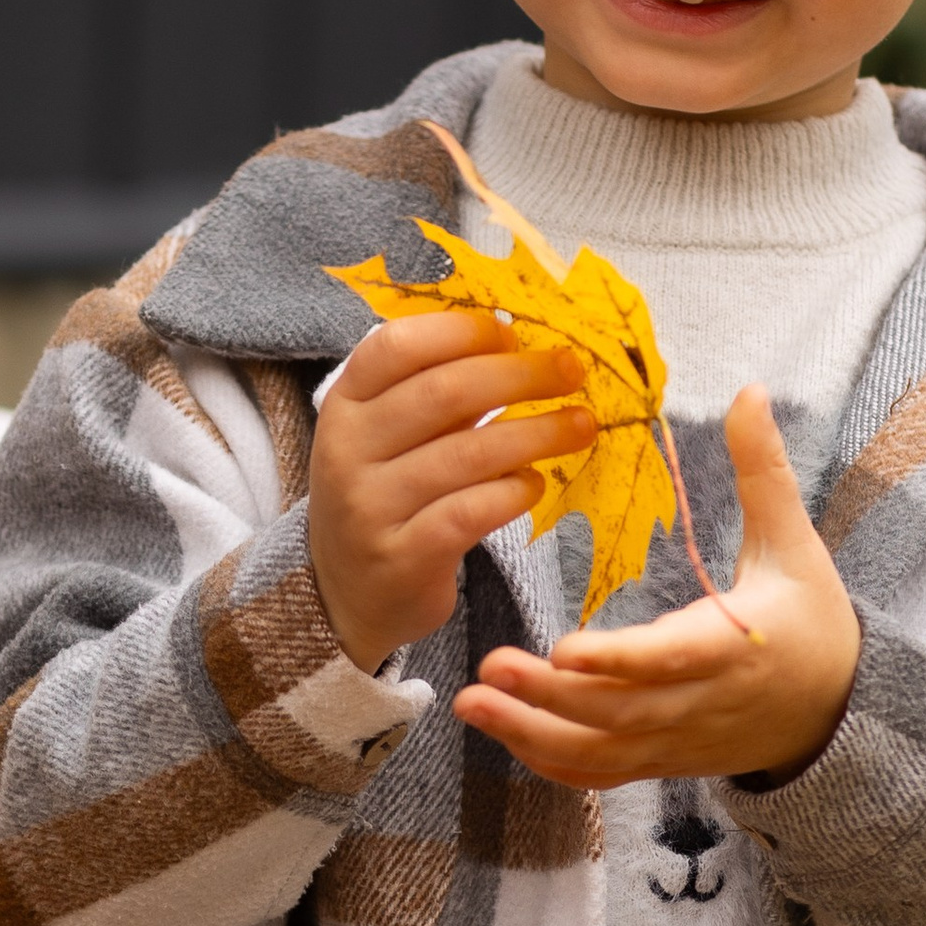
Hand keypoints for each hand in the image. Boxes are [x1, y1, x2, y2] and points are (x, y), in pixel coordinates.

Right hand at [310, 310, 596, 673]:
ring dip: (536, 433)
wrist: (344, 595)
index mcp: (345, 404)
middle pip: (442, 393)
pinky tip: (535, 484)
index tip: (512, 334)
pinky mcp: (402, 557)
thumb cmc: (385, 496)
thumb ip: (440, 393)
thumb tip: (517, 344)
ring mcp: (370, 507)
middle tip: (571, 370)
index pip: (396, 346)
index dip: (460, 331)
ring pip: (467, 454)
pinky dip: (513, 492)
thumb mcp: (390, 436)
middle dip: (519, 375)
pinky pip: (471, 513)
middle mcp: (346, 450)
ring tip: (581, 425)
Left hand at [454, 387, 859, 784]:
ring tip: (471, 702)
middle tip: (487, 667)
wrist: (835, 712)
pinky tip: (501, 730)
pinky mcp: (661, 761)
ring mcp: (677, 740)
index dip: (617, 661)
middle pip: (619, 712)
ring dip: (532, 732)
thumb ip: (764, 471)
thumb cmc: (813, 621)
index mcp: (735, 646)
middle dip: (550, 697)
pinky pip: (600, 772)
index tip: (563, 648)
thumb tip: (751, 391)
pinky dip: (550, 761)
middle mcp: (701, 704)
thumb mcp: (796, 544)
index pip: (669, 661)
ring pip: (600, 751)